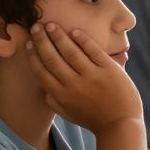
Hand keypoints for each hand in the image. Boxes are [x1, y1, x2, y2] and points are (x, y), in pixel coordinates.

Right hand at [25, 22, 141, 133]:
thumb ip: (53, 101)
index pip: (42, 71)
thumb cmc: (94, 119)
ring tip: (51, 25)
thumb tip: (42, 87)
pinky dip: (82, 40)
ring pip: (70, 51)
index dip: (33, 55)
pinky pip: (93, 51)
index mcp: (61, 95)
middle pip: (52, 58)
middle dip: (42, 40)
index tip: (28, 43)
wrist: (121, 124)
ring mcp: (92, 76)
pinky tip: (74, 32)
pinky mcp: (109, 70)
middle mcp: (73, 84)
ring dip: (58, 36)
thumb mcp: (68, 113)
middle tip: (36, 26)